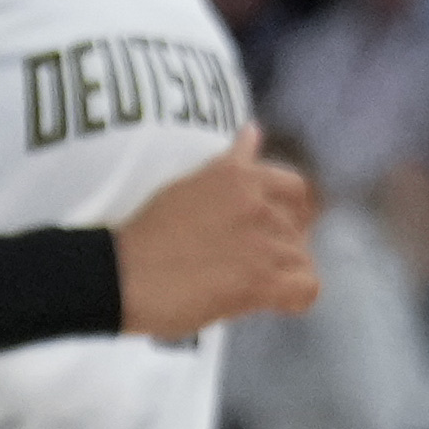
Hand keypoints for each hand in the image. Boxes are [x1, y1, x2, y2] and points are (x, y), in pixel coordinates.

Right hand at [113, 132, 316, 339]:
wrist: (122, 274)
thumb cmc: (146, 233)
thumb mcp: (188, 183)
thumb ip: (229, 163)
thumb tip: (253, 129)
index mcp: (237, 177)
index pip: (296, 190)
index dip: (291, 212)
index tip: (272, 227)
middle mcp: (255, 204)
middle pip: (299, 230)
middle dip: (281, 247)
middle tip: (248, 262)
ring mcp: (261, 243)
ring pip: (302, 260)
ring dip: (280, 273)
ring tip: (246, 282)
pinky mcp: (260, 282)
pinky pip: (306, 289)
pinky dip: (293, 296)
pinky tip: (268, 299)